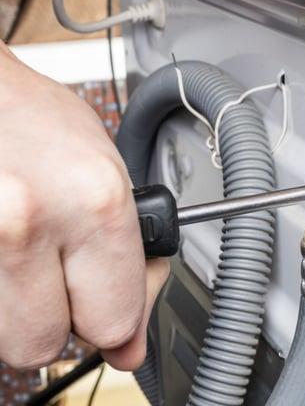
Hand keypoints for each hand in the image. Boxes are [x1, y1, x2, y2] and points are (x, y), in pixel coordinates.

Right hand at [0, 42, 168, 369]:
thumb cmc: (35, 120)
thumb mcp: (107, 178)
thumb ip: (127, 264)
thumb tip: (130, 346)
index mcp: (94, 201)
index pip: (114, 322)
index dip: (117, 322)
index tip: (112, 303)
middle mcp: (25, 221)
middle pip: (42, 345)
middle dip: (57, 319)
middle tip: (60, 275)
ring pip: (1, 335)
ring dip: (19, 307)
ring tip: (25, 251)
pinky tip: (4, 248)